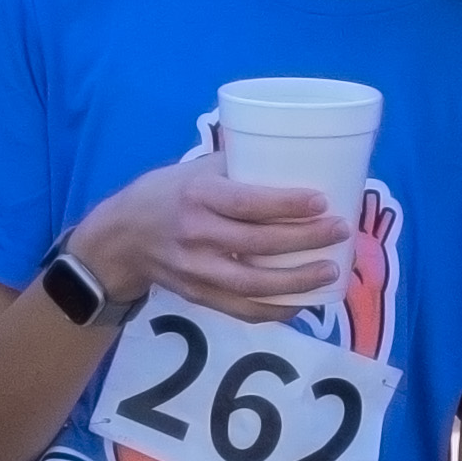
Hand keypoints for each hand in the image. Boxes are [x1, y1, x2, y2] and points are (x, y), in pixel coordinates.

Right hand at [67, 150, 352, 318]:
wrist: (120, 239)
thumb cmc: (166, 193)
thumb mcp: (194, 169)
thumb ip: (237, 164)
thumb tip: (294, 151)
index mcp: (197, 196)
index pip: (246, 203)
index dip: (286, 204)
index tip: (322, 201)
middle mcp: (196, 235)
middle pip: (257, 243)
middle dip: (305, 240)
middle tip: (341, 230)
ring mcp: (196, 270)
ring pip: (252, 284)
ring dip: (296, 281)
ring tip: (331, 270)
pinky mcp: (197, 295)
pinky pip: (240, 308)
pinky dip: (274, 309)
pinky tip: (302, 302)